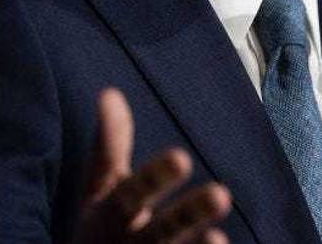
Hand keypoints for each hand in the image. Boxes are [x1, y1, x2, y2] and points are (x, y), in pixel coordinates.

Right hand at [73, 88, 231, 243]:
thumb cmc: (100, 229)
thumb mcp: (99, 190)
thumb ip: (108, 147)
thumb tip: (109, 92)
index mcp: (110, 215)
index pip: (131, 192)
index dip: (154, 177)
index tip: (182, 157)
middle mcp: (126, 243)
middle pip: (160, 231)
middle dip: (188, 215)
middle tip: (222, 194)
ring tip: (219, 239)